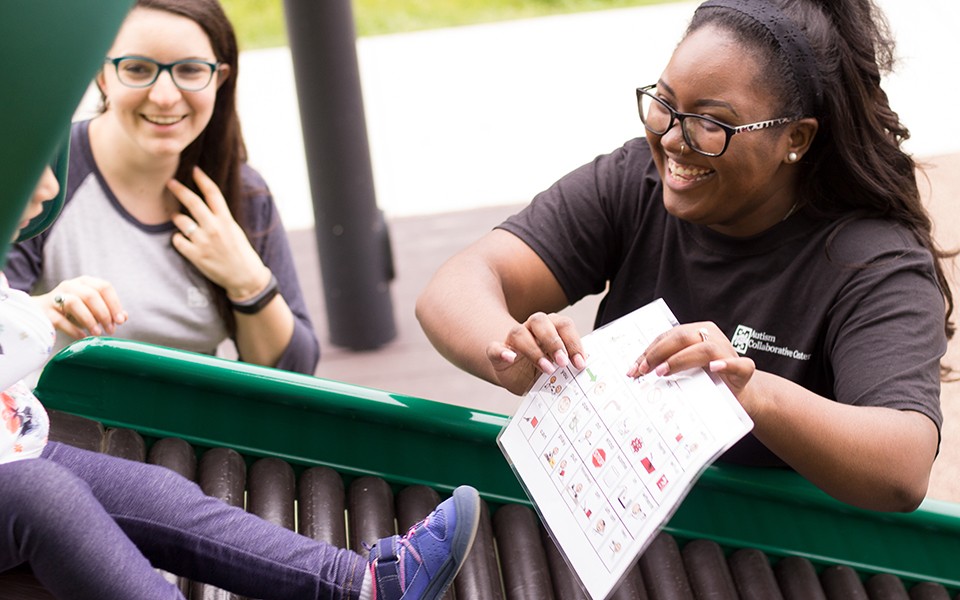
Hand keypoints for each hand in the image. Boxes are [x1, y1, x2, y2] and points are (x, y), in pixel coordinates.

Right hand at [36, 276, 126, 339]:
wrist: (39, 312)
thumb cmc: (72, 311)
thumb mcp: (91, 309)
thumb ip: (108, 311)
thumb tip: (123, 317)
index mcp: (85, 282)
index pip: (104, 287)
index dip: (114, 304)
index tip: (120, 320)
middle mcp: (70, 286)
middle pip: (91, 295)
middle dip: (104, 314)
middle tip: (111, 329)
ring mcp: (55, 297)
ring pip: (74, 303)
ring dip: (89, 320)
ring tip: (97, 333)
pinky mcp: (45, 311)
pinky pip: (60, 319)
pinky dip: (73, 329)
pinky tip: (82, 336)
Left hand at [168, 167, 270, 299]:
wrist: (245, 277)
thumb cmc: (240, 252)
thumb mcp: (234, 230)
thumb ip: (220, 217)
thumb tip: (204, 203)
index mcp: (227, 220)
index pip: (213, 193)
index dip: (203, 179)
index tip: (194, 169)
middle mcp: (215, 228)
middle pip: (193, 202)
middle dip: (179, 190)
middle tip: (170, 182)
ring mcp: (204, 242)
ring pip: (181, 221)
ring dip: (177, 218)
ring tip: (178, 218)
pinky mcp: (196, 256)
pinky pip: (177, 240)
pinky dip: (178, 239)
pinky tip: (183, 240)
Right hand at [485, 312, 587, 394]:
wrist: (519, 377)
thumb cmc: (544, 370)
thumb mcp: (559, 368)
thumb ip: (568, 365)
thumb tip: (582, 370)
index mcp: (551, 327)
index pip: (563, 325)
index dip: (573, 342)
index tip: (579, 363)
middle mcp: (531, 328)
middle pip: (540, 321)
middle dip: (554, 341)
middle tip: (562, 362)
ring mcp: (513, 339)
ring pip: (518, 332)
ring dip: (533, 350)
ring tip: (546, 368)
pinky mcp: (497, 352)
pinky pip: (495, 347)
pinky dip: (502, 352)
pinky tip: (510, 358)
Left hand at [627, 322, 756, 408]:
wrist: (736, 395)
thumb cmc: (705, 380)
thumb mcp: (683, 370)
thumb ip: (666, 365)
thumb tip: (635, 372)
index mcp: (696, 332)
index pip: (667, 337)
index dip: (648, 352)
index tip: (633, 369)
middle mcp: (712, 336)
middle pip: (682, 337)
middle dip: (659, 354)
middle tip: (644, 371)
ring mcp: (728, 351)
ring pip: (704, 349)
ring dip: (680, 360)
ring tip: (663, 372)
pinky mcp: (743, 369)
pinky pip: (738, 364)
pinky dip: (725, 365)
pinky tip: (714, 368)